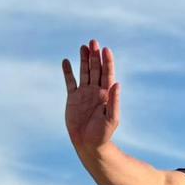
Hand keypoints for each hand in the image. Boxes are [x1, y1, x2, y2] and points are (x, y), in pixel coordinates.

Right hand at [62, 39, 119, 156]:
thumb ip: (114, 101)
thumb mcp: (111, 118)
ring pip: (84, 72)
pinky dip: (68, 72)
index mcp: (107, 94)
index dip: (107, 61)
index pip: (107, 73)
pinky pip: (70, 82)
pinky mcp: (73, 98)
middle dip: (95, 55)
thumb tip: (117, 84)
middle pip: (96, 69)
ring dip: (84, 60)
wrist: (88, 143)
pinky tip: (67, 61)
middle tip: (93, 41)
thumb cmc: (103, 134)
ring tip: (83, 46)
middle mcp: (96, 91)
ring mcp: (84, 93)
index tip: (106, 49)